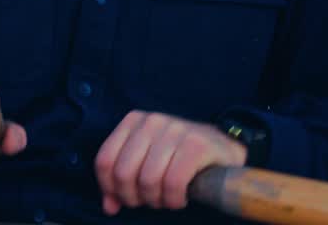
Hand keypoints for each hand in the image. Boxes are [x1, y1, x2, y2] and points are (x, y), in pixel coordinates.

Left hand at [95, 110, 246, 214]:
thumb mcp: (146, 161)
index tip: (123, 199)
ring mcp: (175, 130)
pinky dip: (173, 199)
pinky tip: (179, 198)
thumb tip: (109, 206)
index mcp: (133, 121)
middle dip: (134, 197)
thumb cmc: (178, 157)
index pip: (104, 160)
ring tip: (166, 200)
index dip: (110, 188)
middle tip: (149, 201)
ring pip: (148, 180)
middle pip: (124, 173)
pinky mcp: (196, 145)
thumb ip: (122, 181)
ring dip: (156, 200)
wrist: (223, 147)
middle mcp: (152, 121)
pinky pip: (173, 183)